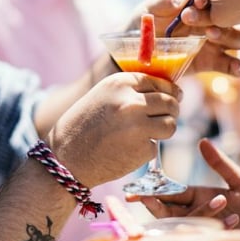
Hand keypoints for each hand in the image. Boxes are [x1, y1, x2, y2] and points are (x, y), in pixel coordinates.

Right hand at [47, 72, 180, 186]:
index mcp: (120, 83)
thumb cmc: (82, 126)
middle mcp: (132, 102)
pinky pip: (156, 146)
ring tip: (145, 134)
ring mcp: (139, 127)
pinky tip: (127, 150)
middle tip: (165, 117)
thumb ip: (130, 91)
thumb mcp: (102, 96)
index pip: (159, 82)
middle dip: (171, 110)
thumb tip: (168, 93)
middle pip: (170, 103)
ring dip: (163, 130)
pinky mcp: (142, 150)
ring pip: (170, 125)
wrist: (66, 158)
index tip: (173, 96)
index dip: (169, 91)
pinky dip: (146, 149)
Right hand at [129, 138, 239, 240]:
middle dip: (158, 206)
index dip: (153, 192)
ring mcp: (205, 235)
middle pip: (169, 213)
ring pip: (185, 227)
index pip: (171, 194)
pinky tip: (234, 221)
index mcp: (200, 198)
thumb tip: (203, 142)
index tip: (134, 191)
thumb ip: (222, 165)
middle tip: (151, 199)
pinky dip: (214, 231)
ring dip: (201, 213)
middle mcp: (198, 217)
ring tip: (225, 201)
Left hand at [131, 0, 239, 76]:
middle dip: (220, 17)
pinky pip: (233, 65)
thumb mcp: (148, 10)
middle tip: (196, 21)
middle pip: (233, 16)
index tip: (195, 3)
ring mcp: (214, 42)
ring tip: (210, 37)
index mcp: (198, 2)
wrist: (132, 55)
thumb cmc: (142, 26)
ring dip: (231, 36)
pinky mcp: (211, 63)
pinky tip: (235, 67)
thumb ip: (164, 0)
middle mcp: (211, 20)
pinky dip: (238, 66)